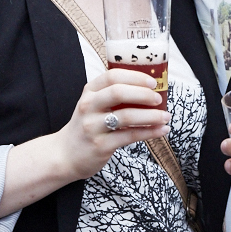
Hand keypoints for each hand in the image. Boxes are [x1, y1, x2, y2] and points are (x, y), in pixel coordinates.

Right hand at [53, 69, 168, 181]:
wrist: (64, 155)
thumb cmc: (86, 126)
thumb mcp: (93, 105)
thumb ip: (113, 95)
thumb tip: (150, 89)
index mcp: (89, 92)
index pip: (112, 76)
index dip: (135, 77)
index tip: (152, 81)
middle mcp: (89, 106)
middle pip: (118, 93)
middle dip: (143, 94)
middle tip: (159, 99)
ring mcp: (93, 126)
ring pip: (126, 116)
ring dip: (151, 116)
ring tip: (166, 116)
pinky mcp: (101, 146)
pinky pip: (130, 136)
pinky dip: (149, 133)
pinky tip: (161, 130)